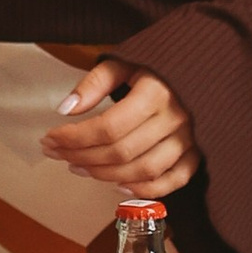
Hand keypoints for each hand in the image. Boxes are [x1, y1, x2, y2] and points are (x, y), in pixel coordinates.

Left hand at [42, 64, 199, 196]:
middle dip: (81, 156)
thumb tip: (65, 108)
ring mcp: (189, 140)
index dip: (75, 137)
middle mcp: (175, 119)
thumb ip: (94, 83)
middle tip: (57, 153)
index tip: (51, 137)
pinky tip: (117, 185)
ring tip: (78, 167)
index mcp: (157, 92)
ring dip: (104, 175)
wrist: (200, 69)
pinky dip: (144, 189)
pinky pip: (173, 181)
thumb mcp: (123, 63)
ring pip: (142, 170)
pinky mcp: (196, 154)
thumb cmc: (155, 69)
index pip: (108, 127)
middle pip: (120, 152)